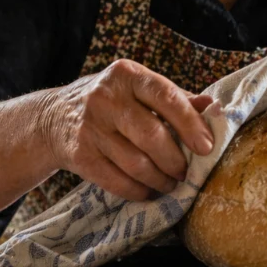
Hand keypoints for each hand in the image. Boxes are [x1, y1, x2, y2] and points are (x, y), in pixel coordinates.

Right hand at [39, 59, 214, 200]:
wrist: (53, 118)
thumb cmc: (110, 102)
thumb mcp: (138, 89)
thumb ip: (175, 98)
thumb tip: (213, 107)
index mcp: (127, 75)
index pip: (166, 97)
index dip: (190, 124)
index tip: (206, 147)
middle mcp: (106, 97)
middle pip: (152, 136)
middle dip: (175, 161)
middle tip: (186, 172)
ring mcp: (90, 127)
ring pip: (137, 164)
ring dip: (160, 180)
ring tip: (170, 183)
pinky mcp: (79, 155)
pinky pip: (117, 182)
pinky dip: (138, 191)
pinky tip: (147, 191)